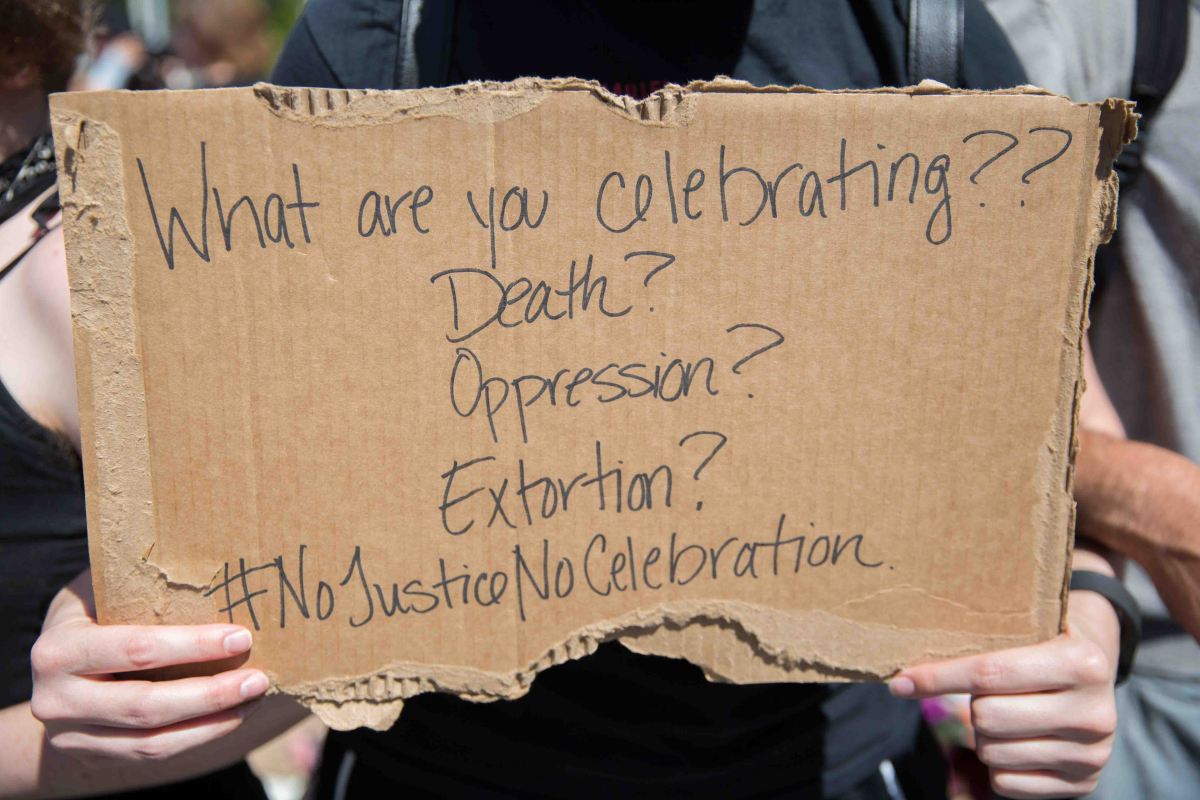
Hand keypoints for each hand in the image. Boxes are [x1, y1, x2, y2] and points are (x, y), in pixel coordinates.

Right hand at [30, 571, 270, 764]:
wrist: (55, 670)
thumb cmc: (94, 612)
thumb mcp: (100, 590)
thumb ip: (136, 580)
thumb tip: (207, 555)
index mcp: (58, 649)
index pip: (135, 650)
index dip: (192, 646)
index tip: (241, 637)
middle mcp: (56, 699)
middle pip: (145, 705)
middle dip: (210, 693)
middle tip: (258, 678)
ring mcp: (71, 735)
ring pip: (152, 742)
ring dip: (212, 722)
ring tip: (255, 698)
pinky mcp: (93, 756)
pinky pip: (152, 754)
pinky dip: (198, 738)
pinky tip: (233, 716)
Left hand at [889, 589, 1119, 798]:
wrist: (1097, 668)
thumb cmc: (1045, 641)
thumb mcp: (1026, 625)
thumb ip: (979, 641)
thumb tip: (904, 676)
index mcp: (1082, 663)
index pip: (989, 674)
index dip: (937, 678)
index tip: (900, 682)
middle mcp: (1096, 713)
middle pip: (987, 717)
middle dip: (971, 705)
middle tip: (984, 693)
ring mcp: (1094, 754)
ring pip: (992, 752)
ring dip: (982, 736)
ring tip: (1005, 712)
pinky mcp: (1084, 784)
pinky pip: (1006, 783)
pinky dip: (997, 764)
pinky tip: (1015, 739)